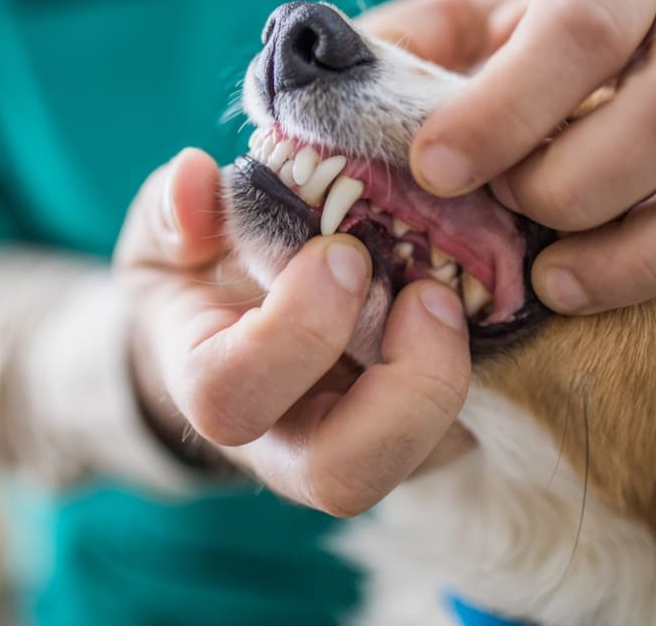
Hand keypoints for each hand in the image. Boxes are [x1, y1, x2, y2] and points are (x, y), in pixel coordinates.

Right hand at [114, 148, 473, 515]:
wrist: (230, 329)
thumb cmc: (199, 276)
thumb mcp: (169, 235)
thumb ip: (174, 209)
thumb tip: (195, 177)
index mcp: (212, 387)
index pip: (233, 397)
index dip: (294, 332)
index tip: (342, 251)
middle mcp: (284, 444)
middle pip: (342, 478)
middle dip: (400, 387)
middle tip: (427, 293)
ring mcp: (354, 449)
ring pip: (417, 465)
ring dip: (450, 380)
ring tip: (451, 295)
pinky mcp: (416, 439)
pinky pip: (463, 433)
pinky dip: (486, 372)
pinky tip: (480, 301)